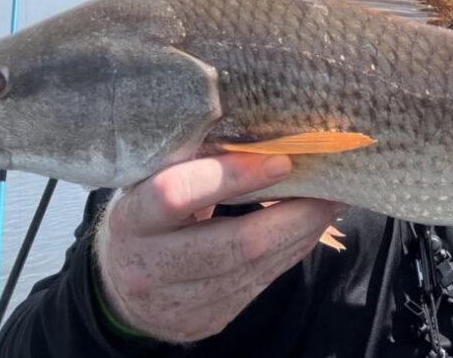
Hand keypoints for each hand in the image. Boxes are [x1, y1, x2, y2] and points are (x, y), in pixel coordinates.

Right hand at [93, 153, 346, 342]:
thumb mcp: (153, 180)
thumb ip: (196, 160)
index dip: (232, 176)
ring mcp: (178, 302)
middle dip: (294, 213)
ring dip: (302, 232)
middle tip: (330, 183)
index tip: (282, 160)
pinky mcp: (206, 320)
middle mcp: (149, 267)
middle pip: (236, 244)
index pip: (177, 194)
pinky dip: (291, 251)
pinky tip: (308, 228)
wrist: (122, 284)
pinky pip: (261, 283)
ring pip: (256, 267)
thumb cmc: (149, 214)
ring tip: (331, 201)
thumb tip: (267, 131)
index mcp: (131, 219)